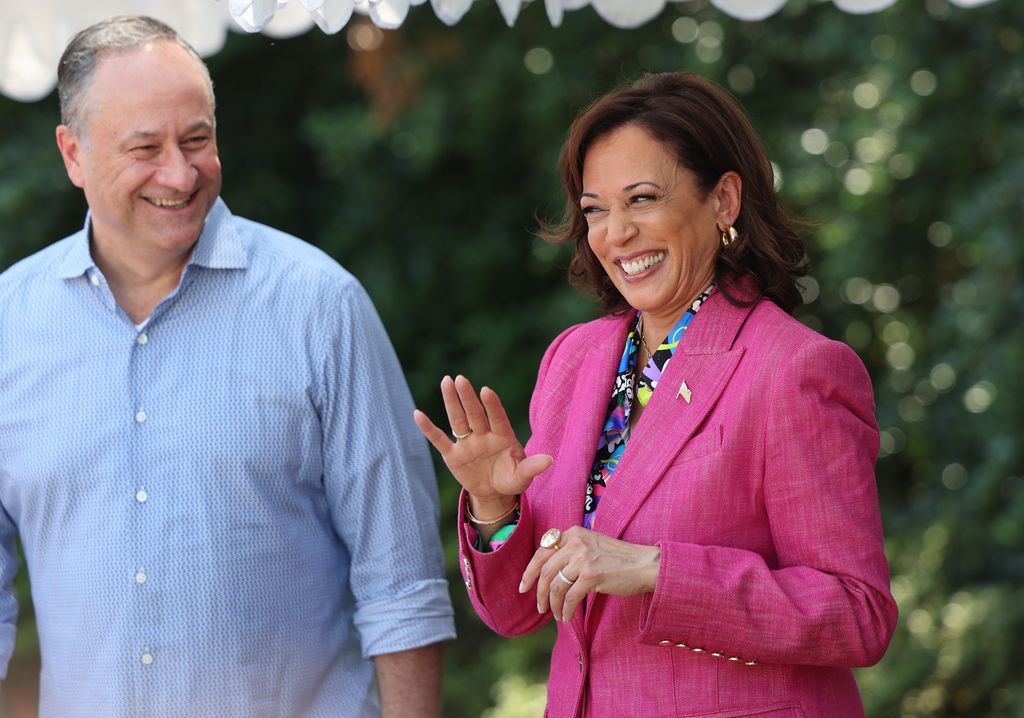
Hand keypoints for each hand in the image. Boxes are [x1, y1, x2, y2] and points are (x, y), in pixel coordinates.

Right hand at [414, 375, 551, 509]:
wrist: (494, 492)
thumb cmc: (511, 479)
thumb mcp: (523, 476)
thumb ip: (532, 466)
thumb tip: (550, 459)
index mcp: (503, 436)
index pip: (497, 418)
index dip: (492, 405)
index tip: (486, 391)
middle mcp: (484, 435)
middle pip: (475, 413)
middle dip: (468, 397)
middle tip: (461, 379)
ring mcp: (467, 443)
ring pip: (458, 419)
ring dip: (452, 402)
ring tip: (446, 381)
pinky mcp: (453, 455)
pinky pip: (439, 440)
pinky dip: (428, 428)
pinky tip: (417, 414)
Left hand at [518, 526, 660, 622]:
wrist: (644, 564)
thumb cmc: (618, 559)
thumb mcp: (591, 545)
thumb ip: (570, 551)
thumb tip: (547, 573)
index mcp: (572, 533)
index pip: (541, 551)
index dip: (529, 572)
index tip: (523, 587)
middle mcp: (575, 542)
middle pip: (545, 570)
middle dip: (539, 592)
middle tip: (539, 607)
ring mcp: (583, 558)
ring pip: (556, 586)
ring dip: (553, 604)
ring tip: (556, 614)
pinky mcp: (591, 575)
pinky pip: (569, 597)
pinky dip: (565, 610)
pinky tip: (567, 617)